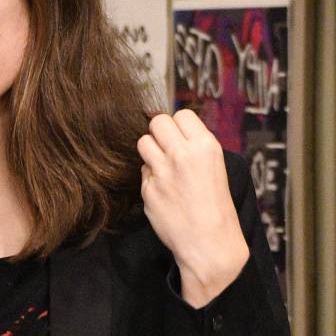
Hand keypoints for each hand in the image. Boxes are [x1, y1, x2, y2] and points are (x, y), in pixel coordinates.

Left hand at [137, 110, 248, 307]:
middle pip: (157, 121)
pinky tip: (164, 191)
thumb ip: (194, 146)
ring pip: (143, 142)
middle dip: (160, 133)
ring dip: (150, 151)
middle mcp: (182, 154)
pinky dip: (150, 177)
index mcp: (205, 146)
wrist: (210, 245)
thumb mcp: (215, 167)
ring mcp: (163, 171)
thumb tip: (173, 127)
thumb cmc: (216, 207)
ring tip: (163, 166)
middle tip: (167, 147)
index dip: (179, 125)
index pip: (181, 114)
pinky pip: (142, 171)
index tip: (180, 136)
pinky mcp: (148, 188)